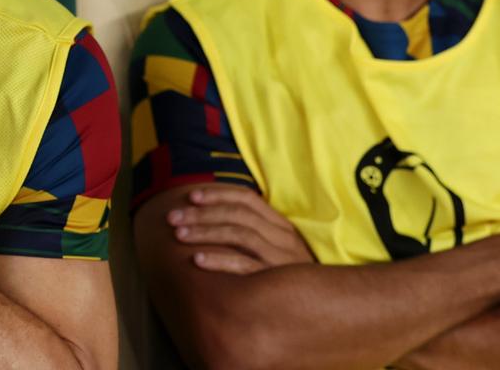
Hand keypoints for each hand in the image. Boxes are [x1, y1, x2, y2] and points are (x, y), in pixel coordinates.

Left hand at [166, 185, 314, 274]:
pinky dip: (219, 261)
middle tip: (172, 217)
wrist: (327, 304)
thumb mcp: (282, 249)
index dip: (217, 194)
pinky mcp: (275, 280)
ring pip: (238, 235)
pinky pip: (244, 267)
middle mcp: (282, 237)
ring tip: (179, 235)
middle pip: (237, 215)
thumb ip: (258, 232)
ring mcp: (280, 258)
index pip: (247, 198)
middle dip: (201, 213)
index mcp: (282, 225)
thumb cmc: (293, 276)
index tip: (191, 196)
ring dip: (205, 232)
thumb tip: (219, 218)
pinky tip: (197, 260)